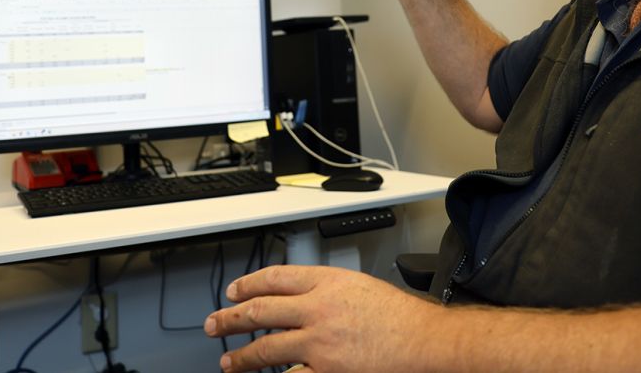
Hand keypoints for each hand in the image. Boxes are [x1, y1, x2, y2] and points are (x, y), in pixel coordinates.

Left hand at [204, 264, 439, 372]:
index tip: (235, 291)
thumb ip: (328, 290)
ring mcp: (319, 342)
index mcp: (328, 282)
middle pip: (261, 310)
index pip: (275, 278)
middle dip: (232, 318)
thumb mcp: (360, 286)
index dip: (248, 284)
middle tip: (215, 324)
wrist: (425, 341)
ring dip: (243, 356)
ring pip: (266, 348)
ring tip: (229, 361)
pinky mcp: (327, 371)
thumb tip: (300, 297)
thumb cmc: (402, 317)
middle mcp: (318, 309)